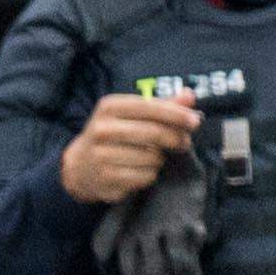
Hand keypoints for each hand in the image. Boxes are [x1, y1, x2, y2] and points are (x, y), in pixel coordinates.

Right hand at [56, 88, 199, 205]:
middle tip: (185, 143)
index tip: (195, 121)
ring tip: (152, 156)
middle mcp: (102, 129)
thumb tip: (189, 96)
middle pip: (153, 133)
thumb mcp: (132, 115)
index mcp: (109, 107)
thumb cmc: (114, 135)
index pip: (150, 108)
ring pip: (152, 158)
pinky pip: (144, 177)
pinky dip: (150, 174)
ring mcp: (102, 155)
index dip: (176, 114)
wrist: (80, 166)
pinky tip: (141, 170)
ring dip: (160, 159)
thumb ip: (162, 105)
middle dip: (175, 138)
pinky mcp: (106, 178)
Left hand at [96, 161, 215, 274]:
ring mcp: (171, 229)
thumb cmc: (146, 192)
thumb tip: (99, 258)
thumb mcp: (122, 210)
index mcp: (131, 230)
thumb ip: (109, 233)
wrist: (172, 164)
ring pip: (176, 267)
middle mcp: (149, 232)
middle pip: (154, 272)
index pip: (131, 268)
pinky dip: (195, 272)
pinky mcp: (192, 225)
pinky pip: (194, 254)